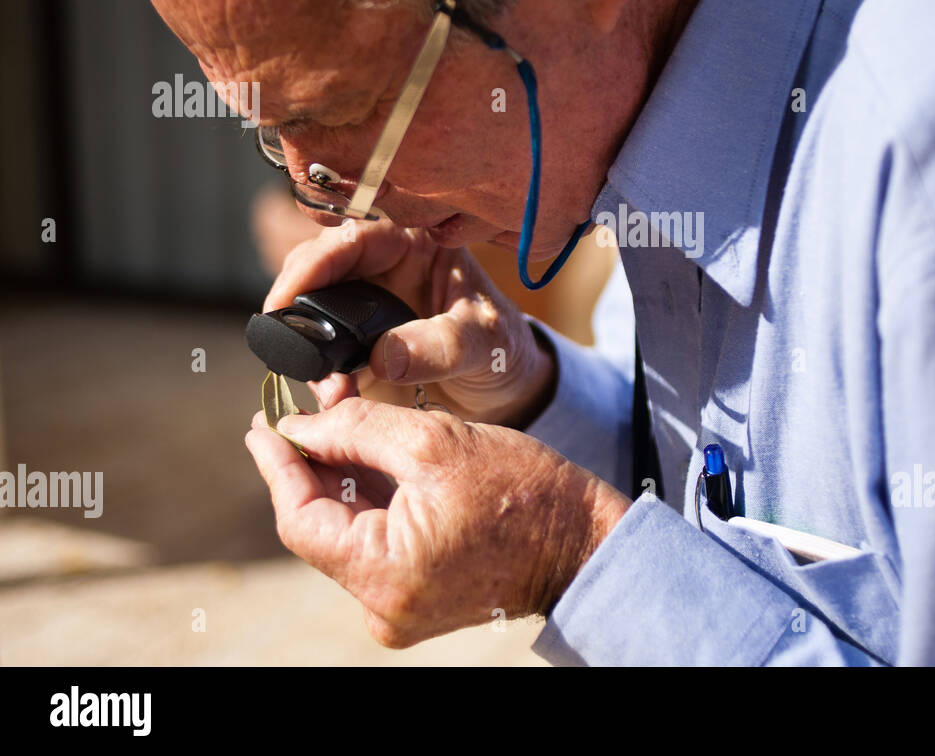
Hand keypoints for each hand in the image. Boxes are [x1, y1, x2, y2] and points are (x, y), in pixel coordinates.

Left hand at [245, 397, 631, 644]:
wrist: (585, 542)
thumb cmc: (523, 491)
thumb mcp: (435, 442)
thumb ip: (357, 429)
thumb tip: (300, 425)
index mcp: (384, 573)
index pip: (300, 517)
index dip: (277, 466)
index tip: (261, 424)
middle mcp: (383, 606)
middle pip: (321, 528)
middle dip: (312, 466)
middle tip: (300, 413)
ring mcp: (401, 610)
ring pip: (348, 535)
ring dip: (342, 482)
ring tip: (340, 428)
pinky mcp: (419, 602)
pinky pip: (376, 548)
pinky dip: (372, 505)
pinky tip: (372, 465)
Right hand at [265, 220, 555, 426]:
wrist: (505, 392)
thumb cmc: (502, 348)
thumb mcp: (484, 341)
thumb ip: (441, 345)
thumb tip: (383, 357)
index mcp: (413, 243)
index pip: (351, 237)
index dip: (313, 263)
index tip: (288, 298)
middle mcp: (379, 268)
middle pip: (313, 270)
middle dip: (296, 308)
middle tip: (290, 345)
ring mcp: (360, 308)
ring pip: (306, 313)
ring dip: (304, 349)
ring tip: (329, 387)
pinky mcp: (350, 348)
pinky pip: (316, 355)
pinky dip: (316, 377)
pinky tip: (334, 399)